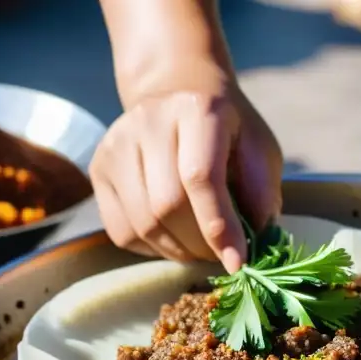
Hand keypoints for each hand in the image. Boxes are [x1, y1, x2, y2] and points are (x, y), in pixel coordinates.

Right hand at [89, 85, 281, 271]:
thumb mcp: (258, 150)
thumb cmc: (227, 132)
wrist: (178, 95)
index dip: (219, 226)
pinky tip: (172, 237)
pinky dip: (152, 249)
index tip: (237, 262)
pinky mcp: (98, 169)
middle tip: (219, 254)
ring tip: (199, 248)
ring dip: (178, 251)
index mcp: (197, 110)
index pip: (200, 177)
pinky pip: (122, 232)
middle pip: (167, 206)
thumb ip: (261, 193)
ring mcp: (116, 145)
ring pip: (143, 224)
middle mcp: (149, 121)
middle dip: (200, 244)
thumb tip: (254, 242)